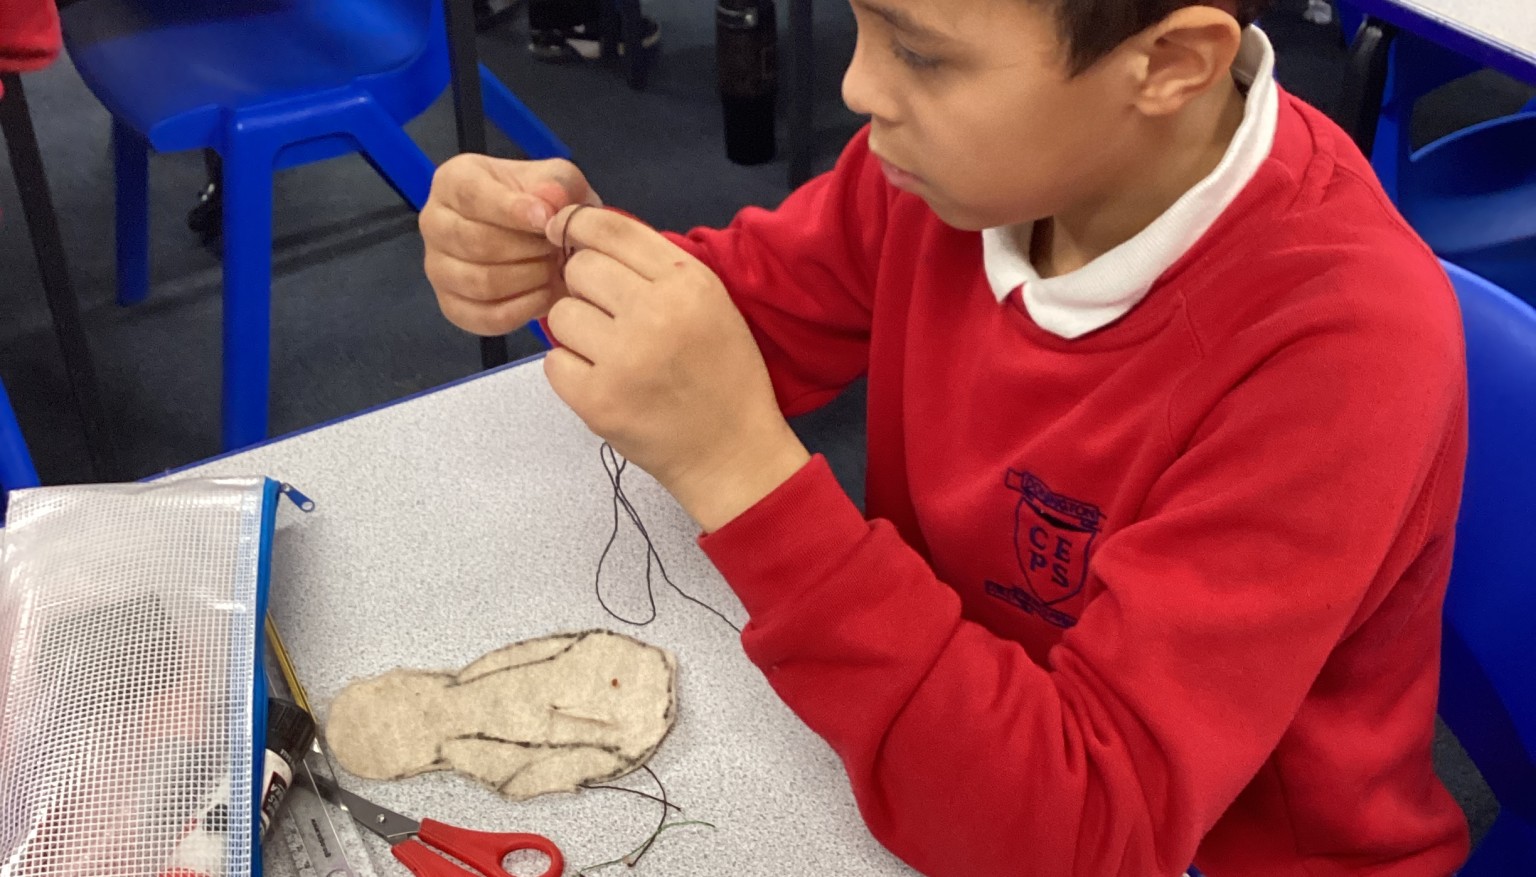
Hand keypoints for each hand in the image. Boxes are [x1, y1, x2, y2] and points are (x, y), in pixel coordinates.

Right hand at [420, 154, 600, 335]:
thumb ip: (555, 185)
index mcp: (452, 181)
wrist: (542, 238)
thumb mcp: (556, 180)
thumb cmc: (541, 201)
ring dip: (528, 278)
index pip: (472, 196)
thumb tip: (548, 203)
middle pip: (476, 243)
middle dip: (527, 248)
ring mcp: (437, 268)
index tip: (546, 219)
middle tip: (556, 247)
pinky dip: (522, 310)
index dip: (511, 210)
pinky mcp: (451, 306)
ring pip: (481, 282)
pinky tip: (544, 293)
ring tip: (552, 267)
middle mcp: (434, 223)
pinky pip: (485, 317)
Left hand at [542, 206, 810, 531]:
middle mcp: (655, 313)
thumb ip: (657, 268)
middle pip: (579, 268)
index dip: (576, 225)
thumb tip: (586, 235)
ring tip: (610, 354)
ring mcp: (623, 359)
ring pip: (560, 315)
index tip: (563, 235)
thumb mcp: (711, 303)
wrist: (732, 453)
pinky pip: (553, 362)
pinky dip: (571, 371)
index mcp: (687, 283)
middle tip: (609, 316)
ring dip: (577, 332)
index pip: (610, 228)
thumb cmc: (724, 376)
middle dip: (584, 288)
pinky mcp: (597, 400)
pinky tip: (603, 382)